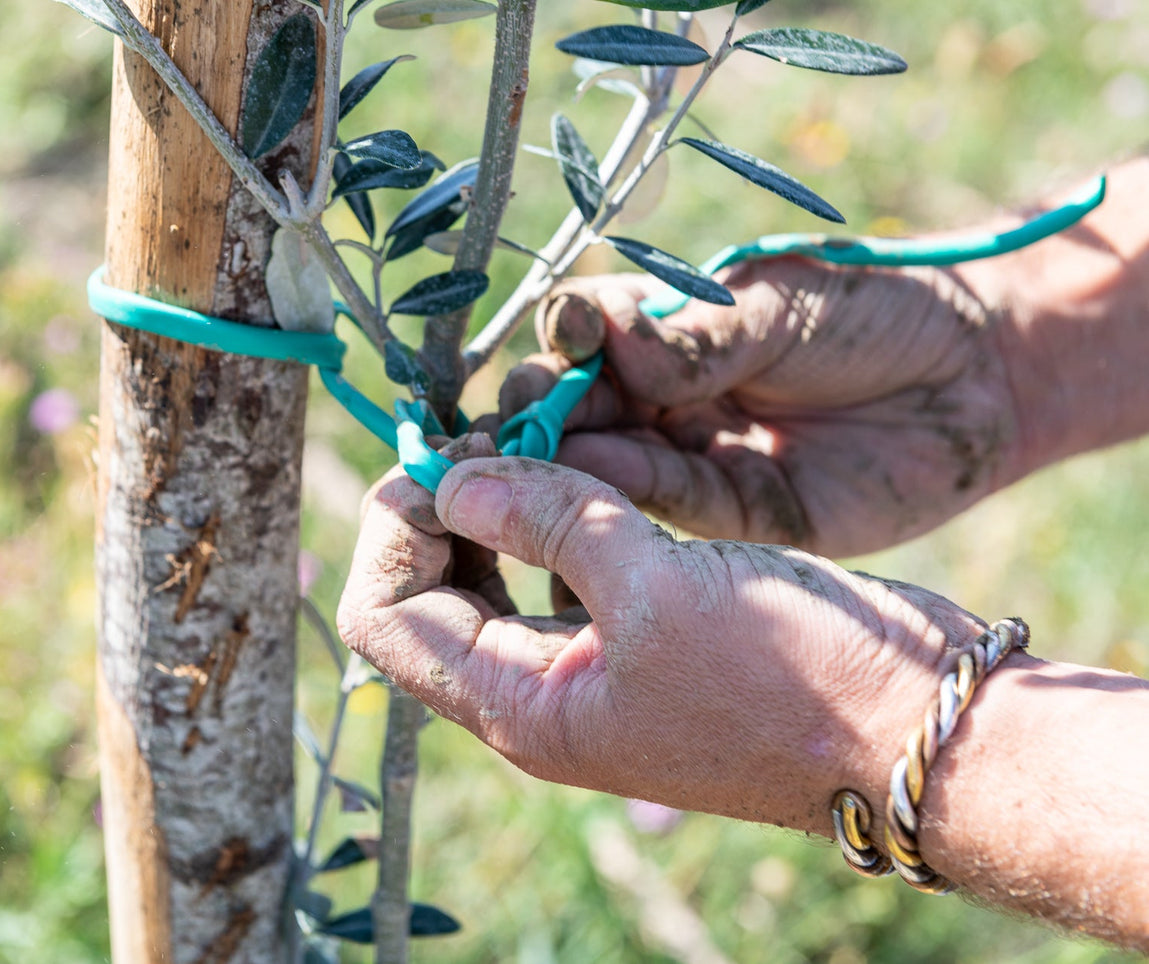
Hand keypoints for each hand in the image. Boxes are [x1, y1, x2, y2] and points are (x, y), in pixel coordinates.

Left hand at [337, 452, 985, 833]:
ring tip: (535, 428)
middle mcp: (541, 691)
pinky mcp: (645, 633)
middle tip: (488, 429)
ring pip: (497, 573)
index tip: (441, 454)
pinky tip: (591, 459)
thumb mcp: (659, 586)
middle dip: (442, 505)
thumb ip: (549, 520)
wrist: (923, 729)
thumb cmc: (800, 677)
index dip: (394, 528)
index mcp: (521, 703)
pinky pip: (564, 567)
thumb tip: (453, 477)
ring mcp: (593, 664)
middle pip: (430, 592)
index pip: (387, 617)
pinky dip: (560, 509)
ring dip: (500, 499)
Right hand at [499, 260, 1020, 556]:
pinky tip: (592, 485)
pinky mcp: (731, 514)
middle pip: (578, 407)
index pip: (584, 334)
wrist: (980, 378)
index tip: (563, 342)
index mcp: (666, 327)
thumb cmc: (877, 313)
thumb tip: (604, 345)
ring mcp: (692, 454)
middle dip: (541, 414)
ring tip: (528, 463)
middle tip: (514, 426)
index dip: (563, 341)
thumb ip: (695, 337)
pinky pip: (665, 505)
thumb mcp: (780, 307)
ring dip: (564, 464)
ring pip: (607, 463)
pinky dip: (624, 497)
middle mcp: (665, 394)